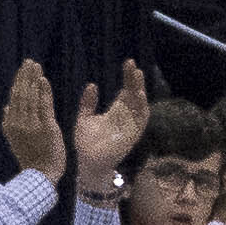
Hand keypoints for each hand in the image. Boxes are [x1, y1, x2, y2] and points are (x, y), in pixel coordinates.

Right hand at [0, 57, 63, 178]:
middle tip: (30, 62)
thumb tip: (6, 107)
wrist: (41, 175)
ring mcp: (32, 125)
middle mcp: (18, 123)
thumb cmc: (31, 157)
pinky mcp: (46, 127)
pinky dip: (44, 91)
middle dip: (25, 76)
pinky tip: (43, 80)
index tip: (23, 69)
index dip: (18, 82)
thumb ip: (10, 122)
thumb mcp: (15, 140)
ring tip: (36, 66)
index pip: (14, 98)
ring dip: (33, 79)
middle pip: (21, 94)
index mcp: (10, 125)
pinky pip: (44, 105)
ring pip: (31, 97)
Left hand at [68, 66, 149, 182]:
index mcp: (116, 111)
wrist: (87, 162)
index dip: (127, 77)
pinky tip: (139, 94)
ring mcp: (130, 125)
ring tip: (137, 75)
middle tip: (132, 64)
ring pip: (140, 104)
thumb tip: (92, 84)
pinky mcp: (133, 135)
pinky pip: (141, 119)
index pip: (125, 90)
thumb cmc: (86, 143)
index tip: (128, 62)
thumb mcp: (84, 118)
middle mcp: (126, 116)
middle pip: (134, 94)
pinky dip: (142, 107)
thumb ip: (87, 103)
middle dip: (134, 79)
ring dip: (140, 90)